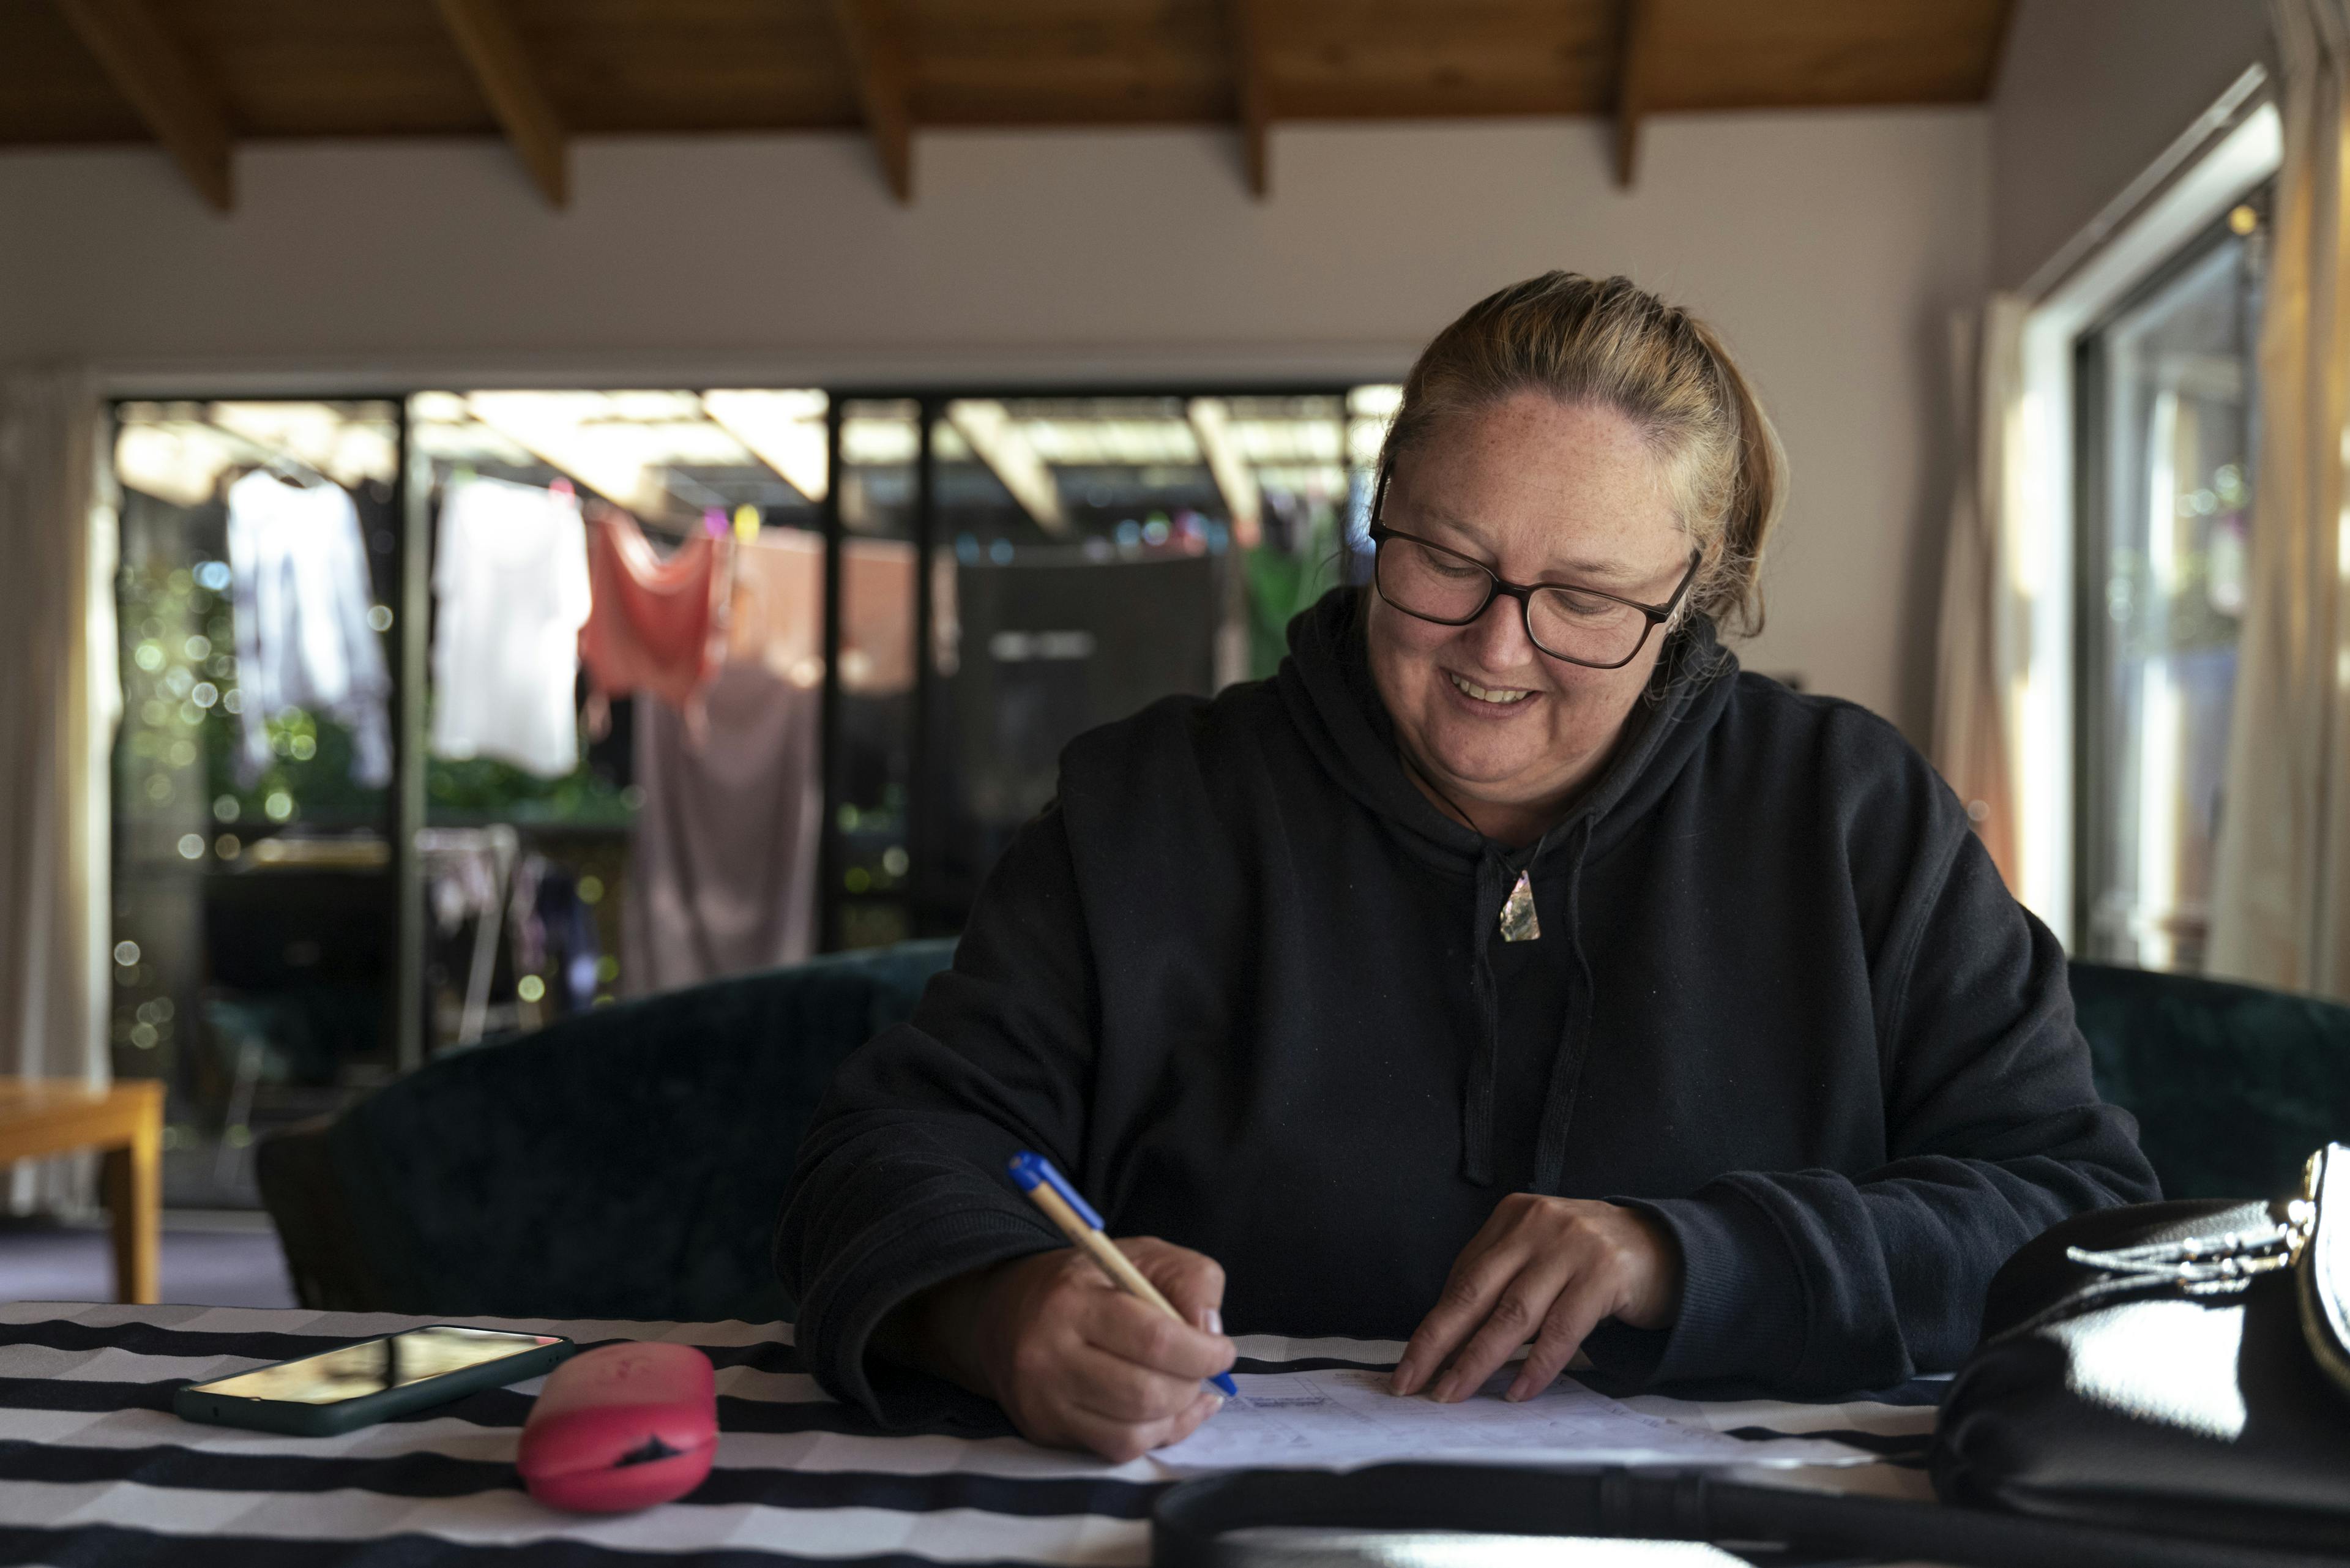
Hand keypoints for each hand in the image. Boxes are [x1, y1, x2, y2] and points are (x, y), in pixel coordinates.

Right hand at [925, 1237, 1235, 1461]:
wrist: (1004, 1311)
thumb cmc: (1088, 1281)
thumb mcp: (1143, 1255)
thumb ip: (1191, 1279)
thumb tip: (1211, 1334)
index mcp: (1073, 1300)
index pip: (1154, 1340)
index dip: (1202, 1353)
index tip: (1222, 1351)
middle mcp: (1049, 1354)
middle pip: (1145, 1394)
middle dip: (1190, 1386)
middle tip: (1201, 1369)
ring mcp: (1043, 1400)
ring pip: (1133, 1433)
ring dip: (1175, 1414)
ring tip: (1182, 1388)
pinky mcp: (1044, 1430)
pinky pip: (1116, 1450)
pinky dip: (1153, 1435)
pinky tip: (1165, 1412)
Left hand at [1390, 1195, 1680, 1403]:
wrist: (1665, 1246)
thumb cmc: (1590, 1260)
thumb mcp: (1540, 1255)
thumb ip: (1500, 1284)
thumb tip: (1449, 1341)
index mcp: (1512, 1218)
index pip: (1461, 1278)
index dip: (1432, 1326)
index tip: (1409, 1364)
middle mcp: (1537, 1225)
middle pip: (1475, 1292)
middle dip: (1438, 1342)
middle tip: (1412, 1381)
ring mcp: (1571, 1247)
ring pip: (1512, 1314)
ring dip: (1478, 1360)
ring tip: (1454, 1391)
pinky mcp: (1604, 1274)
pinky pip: (1562, 1328)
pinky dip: (1538, 1365)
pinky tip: (1519, 1390)